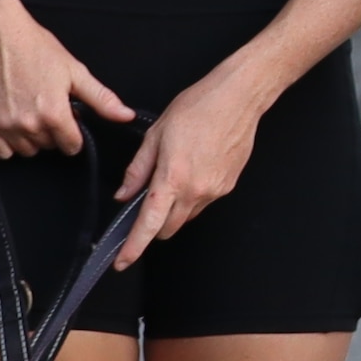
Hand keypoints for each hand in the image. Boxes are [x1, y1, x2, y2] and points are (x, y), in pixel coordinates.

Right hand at [0, 0, 132, 158]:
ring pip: (25, 150)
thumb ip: (101, 99)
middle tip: (44, 106)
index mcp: (54, 114)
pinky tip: (10, 120)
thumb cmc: (35, 47)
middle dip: (51, 132)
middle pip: (48, 147)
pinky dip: (6, 142)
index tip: (66, 118)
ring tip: (27, 110)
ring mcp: (4, 126)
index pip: (71, 146)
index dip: (72, 133)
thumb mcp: (74, 71)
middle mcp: (29, 125)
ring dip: (30, 137)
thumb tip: (126, 116)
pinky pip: (0, 151)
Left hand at [114, 66, 277, 244]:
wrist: (238, 98)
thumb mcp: (156, 134)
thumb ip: (138, 169)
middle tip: (145, 205)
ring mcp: (215, 191)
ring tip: (173, 176)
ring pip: (186, 217)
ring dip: (174, 209)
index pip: (149, 224)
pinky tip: (193, 170)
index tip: (122, 262)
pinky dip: (191, 196)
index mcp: (173, 177)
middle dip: (153, 226)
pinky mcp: (227, 187)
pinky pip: (203, 203)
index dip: (133, 247)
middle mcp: (196, 190)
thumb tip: (124, 194)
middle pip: (168, 229)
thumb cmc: (198, 107)